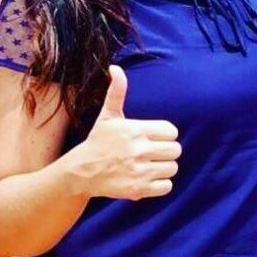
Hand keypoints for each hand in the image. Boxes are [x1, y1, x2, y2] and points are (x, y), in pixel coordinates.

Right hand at [70, 65, 180, 200]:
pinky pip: (167, 186)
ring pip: (172, 168)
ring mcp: (139, 171)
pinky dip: (161, 184)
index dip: (165, 135)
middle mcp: (138, 150)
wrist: (81, 171)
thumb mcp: (107, 116)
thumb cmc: (98, 141)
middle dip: (167, 151)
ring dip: (164, 167)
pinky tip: (148, 178)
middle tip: (154, 152)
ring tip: (150, 165)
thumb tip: (115, 67)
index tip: (154, 138)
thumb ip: (117, 91)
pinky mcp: (138, 189)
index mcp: (135, 130)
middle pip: (175, 150)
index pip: (171, 131)